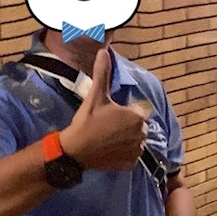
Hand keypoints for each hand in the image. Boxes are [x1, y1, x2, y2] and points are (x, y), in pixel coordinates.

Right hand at [59, 48, 146, 170]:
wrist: (75, 150)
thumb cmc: (87, 121)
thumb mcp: (95, 96)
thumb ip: (103, 73)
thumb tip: (104, 51)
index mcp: (136, 116)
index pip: (136, 110)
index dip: (123, 111)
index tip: (108, 115)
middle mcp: (141, 134)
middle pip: (137, 126)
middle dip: (126, 125)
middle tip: (106, 126)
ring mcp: (137, 151)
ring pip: (135, 140)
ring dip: (126, 139)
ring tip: (107, 139)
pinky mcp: (131, 164)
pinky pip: (131, 155)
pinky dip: (122, 153)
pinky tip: (109, 150)